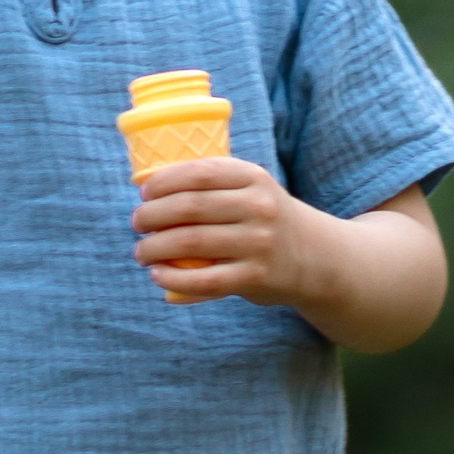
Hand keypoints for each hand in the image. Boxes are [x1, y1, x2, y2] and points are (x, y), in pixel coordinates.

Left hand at [130, 155, 312, 305]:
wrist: (316, 258)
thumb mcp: (253, 190)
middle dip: (151, 215)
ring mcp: (259, 243)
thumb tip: (149, 187)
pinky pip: (204, 280)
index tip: (144, 193)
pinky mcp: (255, 277)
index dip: (163, 182)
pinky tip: (158, 275)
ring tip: (141, 252)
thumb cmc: (266, 220)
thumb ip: (214, 186)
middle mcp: (259, 207)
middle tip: (137, 223)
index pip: (198, 173)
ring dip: (154, 248)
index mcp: (254, 178)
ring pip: (191, 242)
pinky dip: (173, 279)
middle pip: (189, 207)